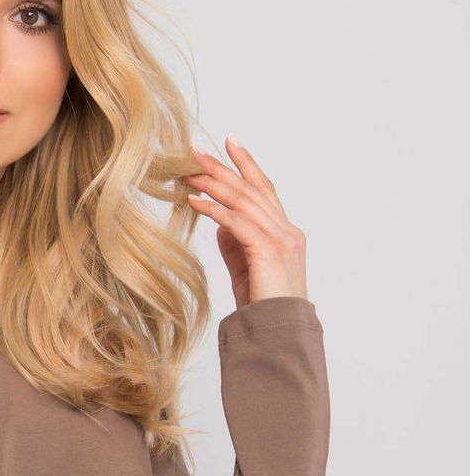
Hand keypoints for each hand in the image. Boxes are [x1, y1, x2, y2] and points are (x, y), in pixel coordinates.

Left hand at [182, 136, 307, 310]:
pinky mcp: (269, 251)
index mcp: (286, 233)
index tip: (230, 142)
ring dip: (213, 183)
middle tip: (195, 150)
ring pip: (244, 201)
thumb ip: (236, 244)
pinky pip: (236, 222)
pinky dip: (213, 209)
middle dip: (222, 167)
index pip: (264, 190)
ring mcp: (281, 239)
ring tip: (188, 171)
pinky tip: (194, 201)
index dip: (246, 164)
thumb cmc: (263, 308)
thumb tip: (220, 222)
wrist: (278, 333)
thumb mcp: (246, 270)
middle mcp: (287, 231)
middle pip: (251, 189)